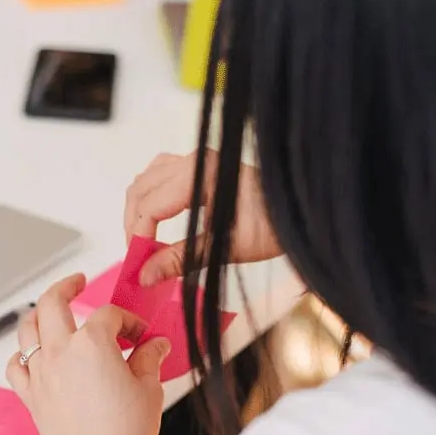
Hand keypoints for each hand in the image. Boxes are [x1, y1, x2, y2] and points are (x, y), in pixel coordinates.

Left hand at [6, 274, 170, 434]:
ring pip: (27, 328)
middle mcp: (60, 351)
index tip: (140, 335)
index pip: (109, 315)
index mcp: (92, 343)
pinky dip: (21, 355)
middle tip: (77, 281)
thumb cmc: (125, 433)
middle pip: (52, 302)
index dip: (128, 320)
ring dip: (39, 313)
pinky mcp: (30, 395)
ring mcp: (40, 372)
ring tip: (51, 310)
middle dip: (66, 286)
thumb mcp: (149, 389)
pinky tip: (32, 355)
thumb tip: (156, 344)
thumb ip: (149, 358)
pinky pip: (15, 365)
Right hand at [124, 149, 282, 285]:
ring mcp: (197, 159)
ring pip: (146, 180)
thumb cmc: (272, 228)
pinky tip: (156, 220)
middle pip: (141, 190)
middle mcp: (195, 159)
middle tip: (138, 259)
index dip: (138, 237)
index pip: (150, 205)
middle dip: (134, 226)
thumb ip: (180, 260)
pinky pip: (160, 175)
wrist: (301, 212)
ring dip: (139, 210)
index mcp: (201, 173)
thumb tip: (144, 276)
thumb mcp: (224, 249)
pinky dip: (150, 197)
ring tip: (144, 243)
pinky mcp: (200, 165)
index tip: (137, 266)